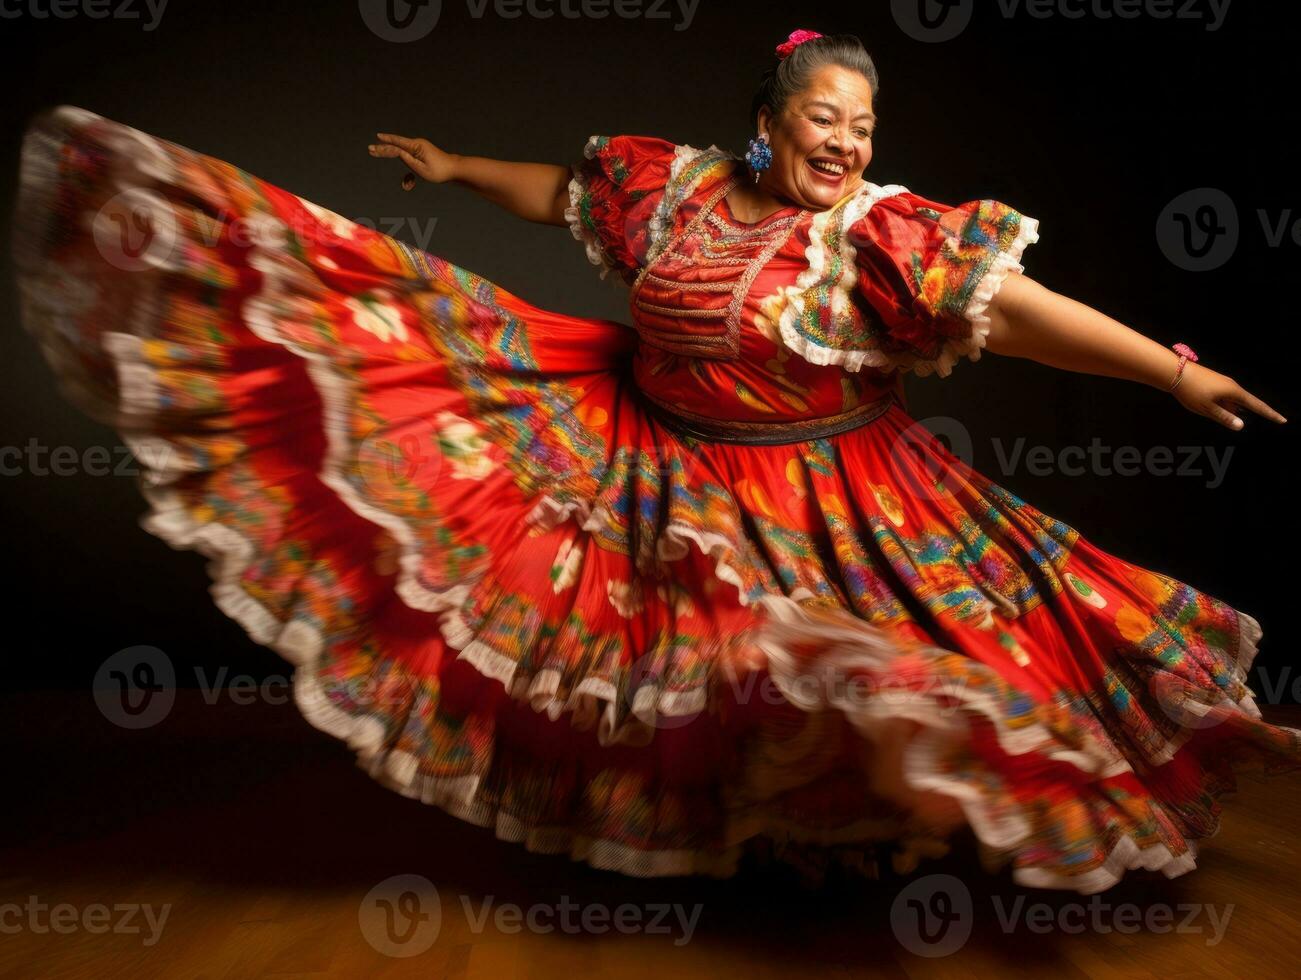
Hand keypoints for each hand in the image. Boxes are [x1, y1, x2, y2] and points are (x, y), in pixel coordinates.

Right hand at [368, 133, 457, 189]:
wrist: (454, 169)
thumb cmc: (439, 171)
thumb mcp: (421, 168)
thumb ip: (408, 159)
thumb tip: (397, 152)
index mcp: (416, 146)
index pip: (396, 145)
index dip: (384, 146)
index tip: (373, 146)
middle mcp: (417, 145)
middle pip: (396, 146)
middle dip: (383, 148)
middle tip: (370, 149)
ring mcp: (419, 149)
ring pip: (401, 152)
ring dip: (391, 155)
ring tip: (377, 153)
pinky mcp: (421, 154)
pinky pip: (409, 159)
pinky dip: (407, 170)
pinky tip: (409, 184)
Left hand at [1172, 361, 1286, 430]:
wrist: (1175, 372)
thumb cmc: (1191, 391)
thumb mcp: (1206, 408)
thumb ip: (1224, 417)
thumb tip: (1241, 425)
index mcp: (1234, 392)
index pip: (1257, 406)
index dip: (1270, 414)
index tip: (1282, 420)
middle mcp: (1232, 386)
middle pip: (1240, 405)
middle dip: (1230, 412)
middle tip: (1209, 406)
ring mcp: (1223, 383)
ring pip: (1228, 402)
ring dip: (1219, 408)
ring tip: (1200, 401)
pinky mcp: (1215, 382)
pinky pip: (1220, 397)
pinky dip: (1215, 403)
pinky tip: (1201, 401)